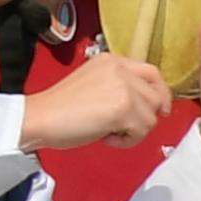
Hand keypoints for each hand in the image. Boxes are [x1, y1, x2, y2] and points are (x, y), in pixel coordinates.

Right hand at [20, 50, 172, 151]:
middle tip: (125, 126)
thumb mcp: (96, 83)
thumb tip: (151, 103)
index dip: (160, 93)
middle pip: (156, 97)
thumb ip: (121, 85)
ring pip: (152, 117)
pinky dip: (127, 141)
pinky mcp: (124, 108)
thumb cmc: (62, 107)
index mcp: (112, 60)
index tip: (159, 109)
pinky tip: (106, 136)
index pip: (152, 73)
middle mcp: (120, 69)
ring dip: (134, 131)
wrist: (40, 117)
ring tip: (108, 130)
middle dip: (145, 116)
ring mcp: (123, 87)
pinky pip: (143, 131)